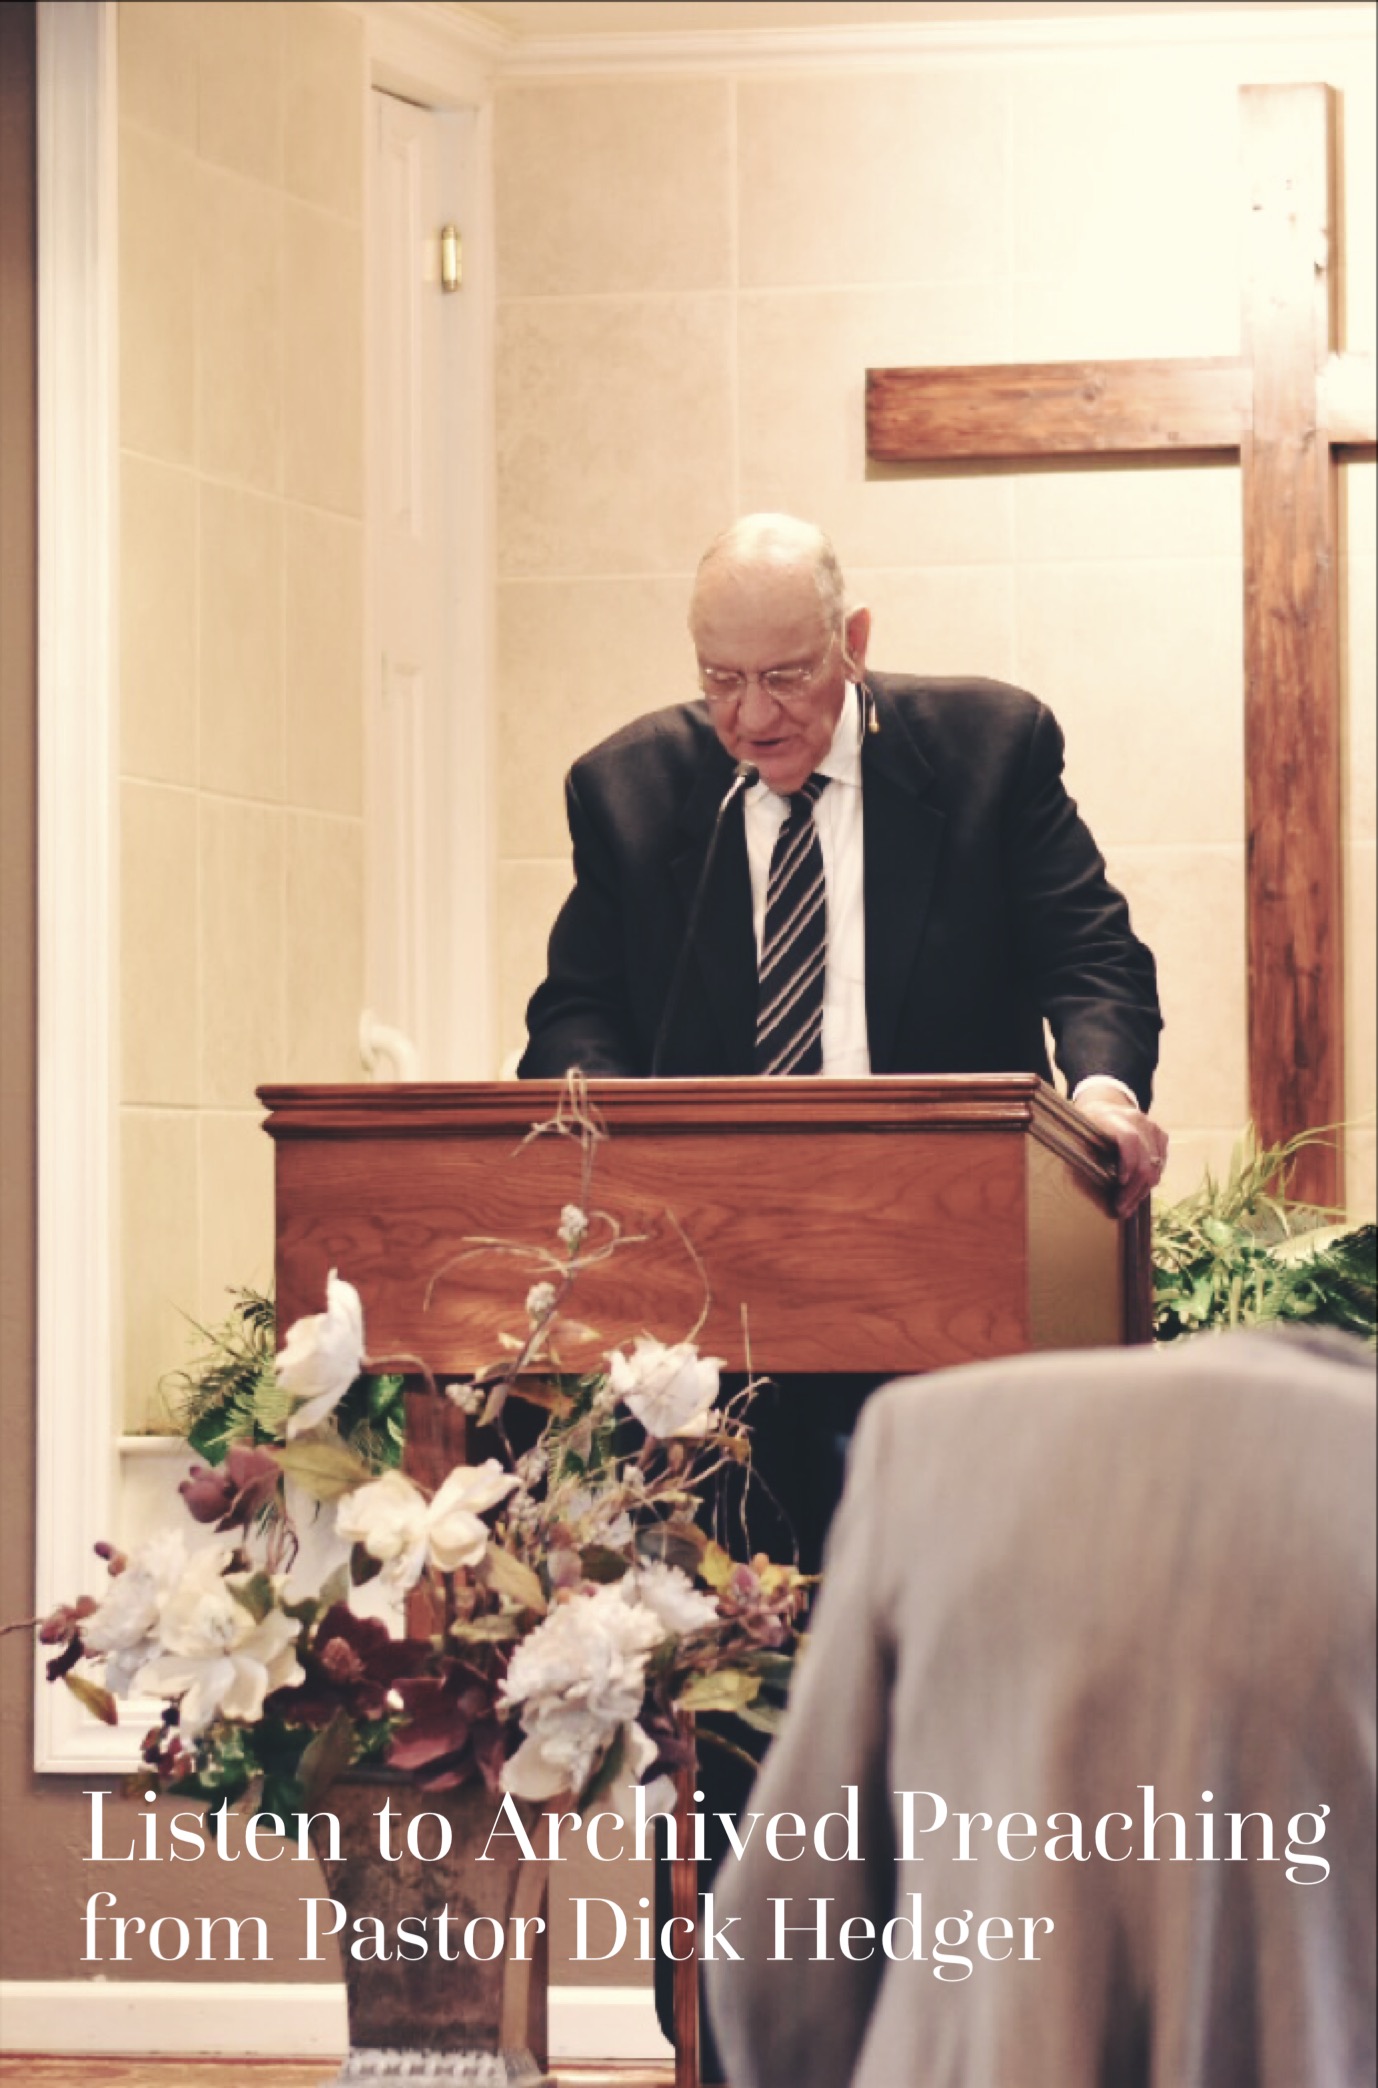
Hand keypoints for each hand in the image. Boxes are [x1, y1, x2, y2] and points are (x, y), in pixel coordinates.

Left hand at [1072, 1080, 1168, 1216]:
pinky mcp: (1160, 1137)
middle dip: (1133, 1189)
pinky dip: (1149, 1183)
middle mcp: (1138, 1121)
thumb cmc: (1089, 1122)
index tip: (1120, 1183)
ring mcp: (1152, 1128)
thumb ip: (1083, 1151)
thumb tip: (1079, 1182)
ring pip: (1155, 1167)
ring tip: (1127, 1207)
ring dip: (1141, 1192)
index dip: (1128, 1163)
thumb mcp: (1079, 1131)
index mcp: (1113, 1117)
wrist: (1106, 1103)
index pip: (1129, 1139)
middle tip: (1120, 1209)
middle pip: (1144, 1161)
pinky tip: (1136, 1195)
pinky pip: (1160, 1165)